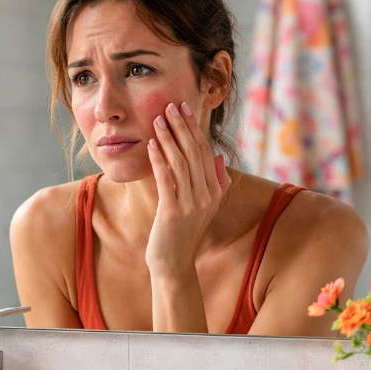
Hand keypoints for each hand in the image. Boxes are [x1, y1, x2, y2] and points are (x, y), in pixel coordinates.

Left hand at [146, 101, 229, 276]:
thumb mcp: (205, 207)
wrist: (174, 263)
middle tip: (170, 106)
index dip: (194, 129)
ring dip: (168, 138)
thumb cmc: (184, 233)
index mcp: (215, 190)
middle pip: (195, 152)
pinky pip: (167, 179)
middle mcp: (207, 195)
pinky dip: (158, 160)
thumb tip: (220, 158)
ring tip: (158, 119)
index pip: (205, 152)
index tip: (184, 109)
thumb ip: (216, 182)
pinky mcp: (174, 212)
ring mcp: (192, 204)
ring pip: (181, 162)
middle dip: (182, 127)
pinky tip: (150, 145)